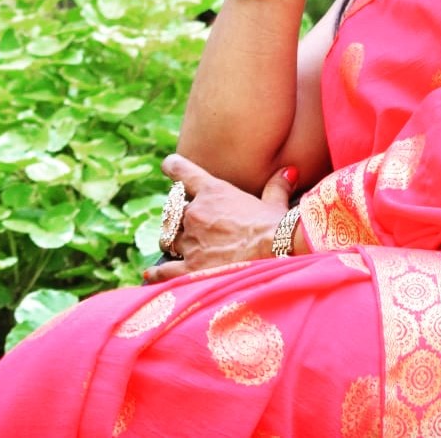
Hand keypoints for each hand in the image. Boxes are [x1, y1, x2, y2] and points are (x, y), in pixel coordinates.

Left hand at [143, 154, 305, 283]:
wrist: (275, 252)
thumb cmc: (276, 225)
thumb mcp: (276, 202)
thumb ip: (277, 186)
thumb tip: (288, 171)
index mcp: (213, 191)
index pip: (182, 172)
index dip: (173, 167)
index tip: (168, 166)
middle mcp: (196, 213)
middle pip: (173, 211)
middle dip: (177, 216)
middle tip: (188, 222)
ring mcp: (190, 241)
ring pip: (168, 238)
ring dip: (171, 241)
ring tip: (174, 246)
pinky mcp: (190, 268)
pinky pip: (164, 270)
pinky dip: (156, 273)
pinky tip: (151, 274)